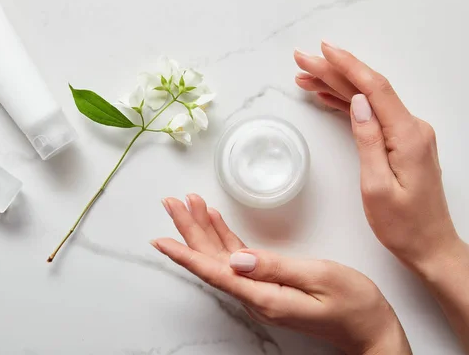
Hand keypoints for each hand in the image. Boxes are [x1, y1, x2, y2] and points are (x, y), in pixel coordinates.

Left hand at [152, 195, 410, 354]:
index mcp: (264, 296)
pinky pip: (238, 259)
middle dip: (188, 230)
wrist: (370, 329)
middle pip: (211, 260)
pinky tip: (216, 221)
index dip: (185, 254)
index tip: (160, 239)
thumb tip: (236, 259)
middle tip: (172, 203)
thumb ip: (276, 267)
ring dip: (203, 230)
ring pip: (221, 257)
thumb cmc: (354, 305)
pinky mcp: (270, 285)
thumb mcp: (320, 278)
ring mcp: (261, 291)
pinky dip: (224, 237)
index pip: (214, 271)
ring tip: (189, 204)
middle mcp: (256, 296)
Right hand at [293, 41, 460, 272]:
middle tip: (301, 60)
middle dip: (333, 71)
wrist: (429, 245)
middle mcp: (412, 128)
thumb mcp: (377, 186)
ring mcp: (408, 134)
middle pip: (367, 89)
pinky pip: (372, 115)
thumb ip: (368, 140)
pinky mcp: (401, 143)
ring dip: (336, 86)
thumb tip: (357, 103)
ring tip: (305, 77)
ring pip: (367, 100)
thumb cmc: (402, 224)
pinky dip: (347, 104)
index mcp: (407, 136)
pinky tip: (327, 97)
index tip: (322, 50)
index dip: (347, 65)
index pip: (374, 88)